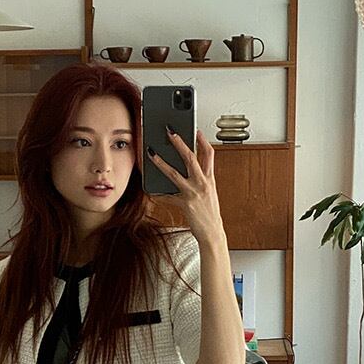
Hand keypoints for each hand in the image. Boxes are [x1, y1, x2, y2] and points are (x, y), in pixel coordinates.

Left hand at [146, 128, 224, 246]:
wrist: (213, 233)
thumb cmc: (209, 214)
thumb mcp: (209, 193)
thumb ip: (201, 180)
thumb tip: (189, 170)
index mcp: (210, 179)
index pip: (209, 154)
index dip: (202, 140)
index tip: (196, 130)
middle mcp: (202, 183)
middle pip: (190, 157)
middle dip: (179, 142)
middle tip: (169, 131)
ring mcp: (193, 193)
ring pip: (174, 173)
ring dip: (161, 162)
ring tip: (151, 154)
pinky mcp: (185, 204)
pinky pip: (168, 197)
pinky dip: (158, 194)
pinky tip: (151, 191)